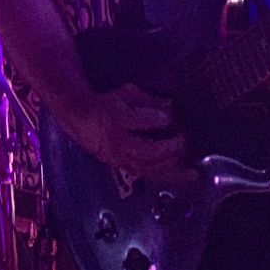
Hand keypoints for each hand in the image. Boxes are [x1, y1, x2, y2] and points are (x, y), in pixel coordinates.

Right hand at [60, 86, 187, 181]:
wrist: (80, 119)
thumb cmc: (106, 103)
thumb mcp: (125, 94)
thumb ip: (149, 99)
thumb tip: (172, 106)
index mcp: (116, 119)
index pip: (139, 121)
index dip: (158, 119)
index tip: (170, 117)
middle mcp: (118, 141)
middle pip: (148, 150)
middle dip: (169, 146)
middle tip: (182, 137)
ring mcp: (120, 157)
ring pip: (149, 167)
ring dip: (172, 164)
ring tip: (187, 157)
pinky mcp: (123, 167)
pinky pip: (149, 175)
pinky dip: (170, 176)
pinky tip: (189, 174)